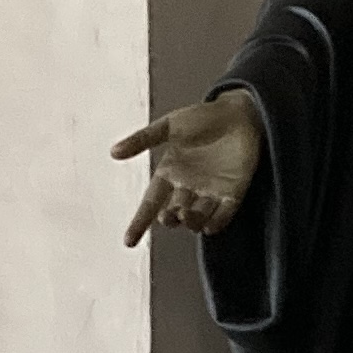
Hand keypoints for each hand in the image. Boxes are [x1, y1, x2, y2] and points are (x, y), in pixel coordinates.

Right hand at [112, 90, 263, 246]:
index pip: (151, 203)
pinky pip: (224, 214)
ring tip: (187, 214)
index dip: (139, 222)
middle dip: (170, 219)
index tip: (128, 242)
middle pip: (174, 213)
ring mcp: (212, 191)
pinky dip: (217, 222)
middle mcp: (189, 186)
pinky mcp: (234, 191)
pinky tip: (209, 227)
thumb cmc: (203, 117)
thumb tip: (113, 152)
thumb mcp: (169, 126)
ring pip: (197, 217)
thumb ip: (143, 140)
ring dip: (191, 222)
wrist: (239, 111)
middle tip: (169, 216)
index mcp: (170, 172)